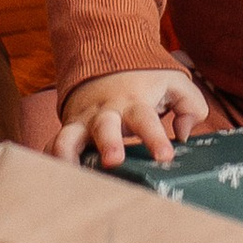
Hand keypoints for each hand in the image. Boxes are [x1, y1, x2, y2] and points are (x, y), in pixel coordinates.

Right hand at [54, 69, 212, 168]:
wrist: (104, 61)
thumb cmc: (144, 81)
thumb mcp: (174, 83)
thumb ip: (190, 106)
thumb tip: (183, 135)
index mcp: (134, 102)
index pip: (146, 120)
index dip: (155, 138)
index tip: (165, 157)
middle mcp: (106, 113)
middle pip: (105, 128)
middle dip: (108, 144)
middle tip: (114, 161)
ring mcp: (83, 122)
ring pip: (69, 138)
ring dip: (69, 156)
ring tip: (73, 177)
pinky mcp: (68, 130)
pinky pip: (53, 146)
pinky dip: (51, 161)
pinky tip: (54, 181)